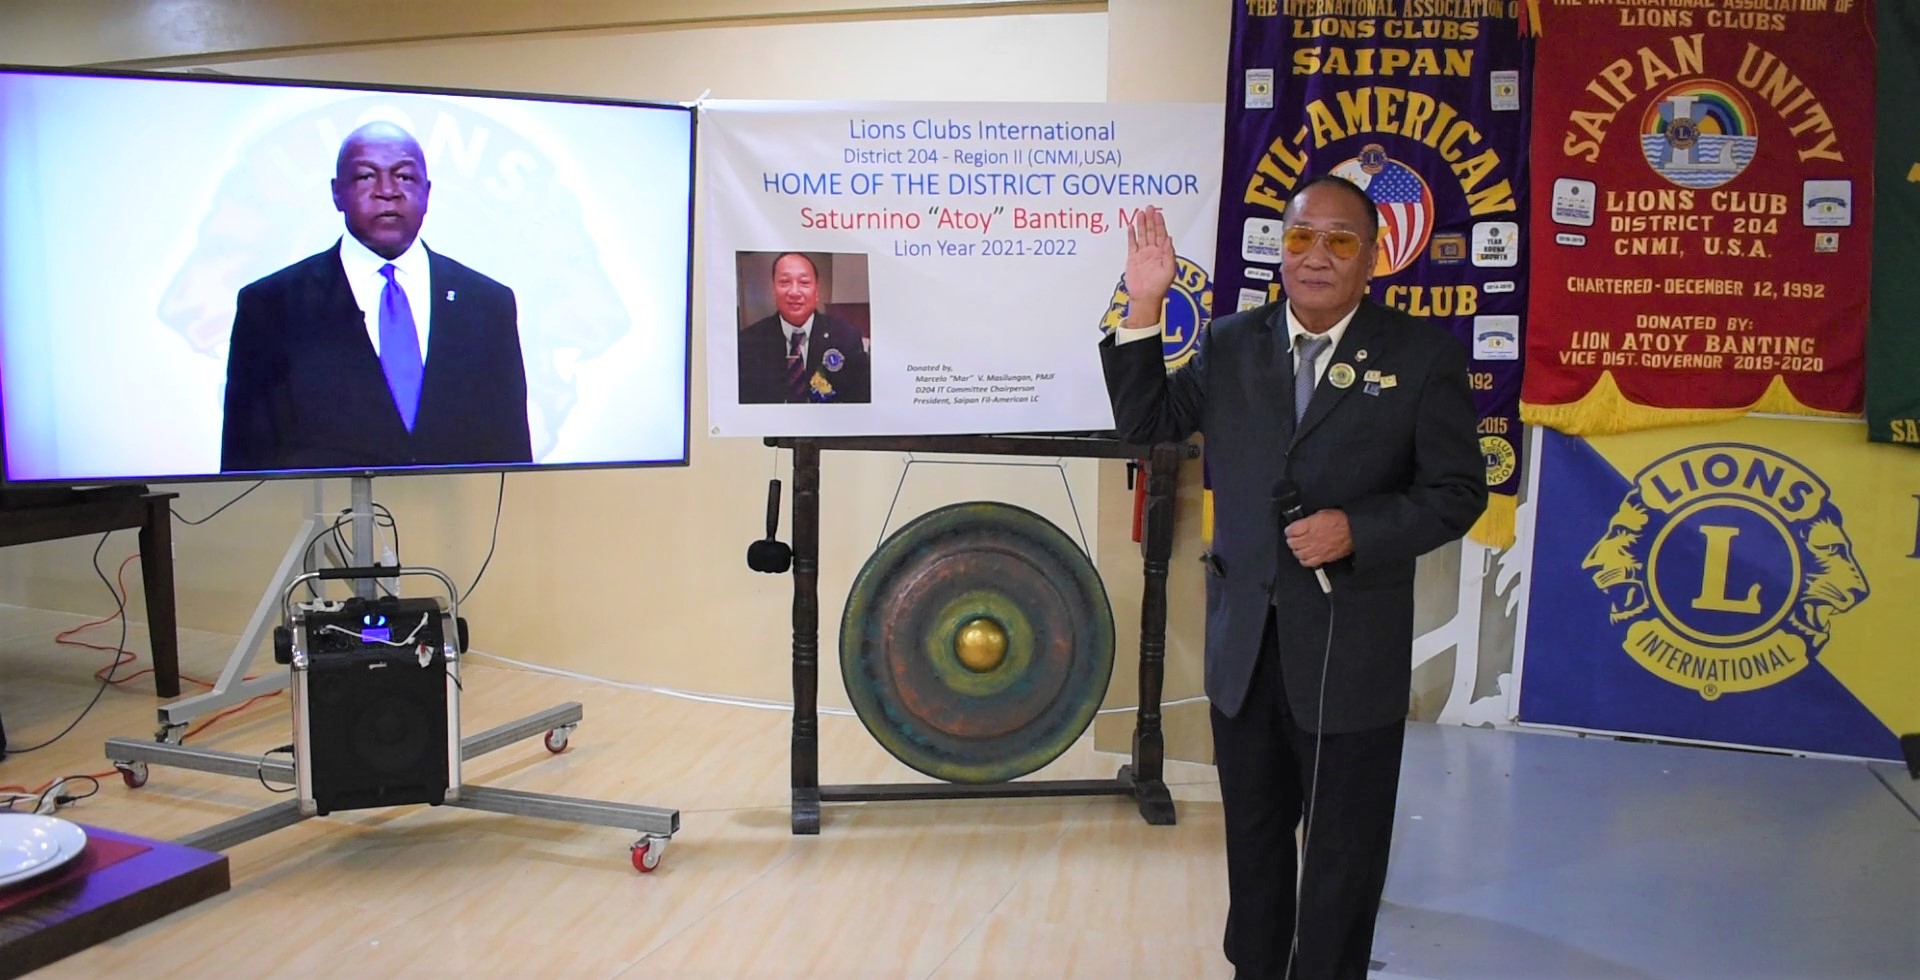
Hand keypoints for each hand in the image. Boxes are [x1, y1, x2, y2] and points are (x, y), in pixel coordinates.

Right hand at [1123, 206, 1175, 327]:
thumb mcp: (1170, 270)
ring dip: (1141, 224)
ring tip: (1140, 213)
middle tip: (1149, 208)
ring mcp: (1142, 254)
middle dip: (1150, 220)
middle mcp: (1152, 252)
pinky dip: (1131, 235)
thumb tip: (1169, 238)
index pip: (1161, 234)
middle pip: (1151, 232)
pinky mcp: (1132, 259)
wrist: (1145, 297)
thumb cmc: (1159, 286)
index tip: (1158, 213)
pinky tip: (1130, 227)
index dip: (1160, 223)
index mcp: (1162, 253)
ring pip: (1141, 235)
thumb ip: (1169, 253)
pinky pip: (1131, 244)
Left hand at [1285, 510, 1352, 568]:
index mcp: (1310, 525)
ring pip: (1298, 554)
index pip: (1290, 531)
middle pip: (1292, 543)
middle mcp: (1311, 538)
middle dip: (1291, 540)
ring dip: (1297, 550)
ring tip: (1300, 547)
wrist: (1354, 531)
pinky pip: (1307, 563)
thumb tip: (1302, 523)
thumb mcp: (1322, 513)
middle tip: (1294, 538)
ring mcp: (1316, 549)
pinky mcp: (1322, 557)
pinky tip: (1306, 556)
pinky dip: (1304, 560)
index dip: (1289, 530)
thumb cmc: (1341, 520)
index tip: (1290, 530)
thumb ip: (1309, 520)